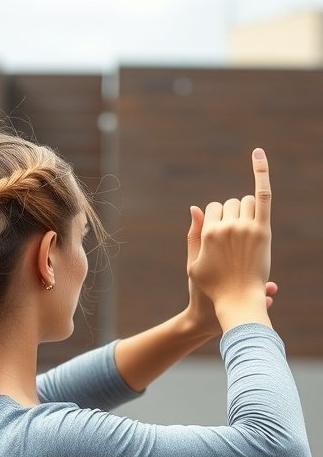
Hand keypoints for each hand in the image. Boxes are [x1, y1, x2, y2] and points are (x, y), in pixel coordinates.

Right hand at [187, 148, 272, 326]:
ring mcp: (246, 228)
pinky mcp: (263, 231)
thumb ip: (193, 235)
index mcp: (208, 234)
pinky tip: (257, 153)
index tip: (222, 242)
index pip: (213, 209)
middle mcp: (227, 227)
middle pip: (231, 204)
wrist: (236, 302)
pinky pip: (263, 195)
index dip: (217, 222)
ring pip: (246, 202)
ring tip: (247, 235)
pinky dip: (260, 171)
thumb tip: (195, 207)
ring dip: (246, 212)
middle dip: (232, 217)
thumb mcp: (194, 264)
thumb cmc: (212, 289)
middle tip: (236, 244)